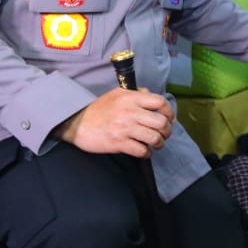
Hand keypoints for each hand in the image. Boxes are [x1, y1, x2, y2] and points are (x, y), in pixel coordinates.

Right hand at [57, 87, 173, 156]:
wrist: (77, 123)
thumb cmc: (98, 109)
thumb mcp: (116, 94)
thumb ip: (135, 93)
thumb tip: (150, 94)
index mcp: (131, 98)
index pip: (159, 102)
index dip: (169, 111)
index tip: (170, 118)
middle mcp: (130, 112)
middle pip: (161, 122)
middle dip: (167, 130)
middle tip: (164, 134)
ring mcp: (125, 128)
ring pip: (154, 138)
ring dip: (159, 143)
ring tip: (156, 144)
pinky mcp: (119, 143)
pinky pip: (141, 150)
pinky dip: (146, 153)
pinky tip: (144, 151)